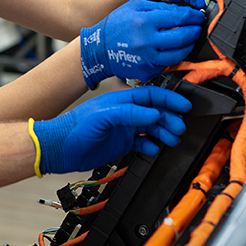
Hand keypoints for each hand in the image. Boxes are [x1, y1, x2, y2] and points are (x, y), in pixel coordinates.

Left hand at [32, 87, 191, 173]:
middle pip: (155, 112)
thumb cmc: (76, 127)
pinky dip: (152, 146)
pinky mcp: (122, 143)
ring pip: (152, 128)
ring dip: (164, 132)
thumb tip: (154, 113)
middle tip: (179, 127)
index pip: (151, 96)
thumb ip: (130, 114)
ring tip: (172, 139)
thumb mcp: (104, 116)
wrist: (62, 148)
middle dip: (170, 119)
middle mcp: (125, 113)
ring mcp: (124, 128)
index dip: (169, 100)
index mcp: (122, 100)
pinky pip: (143, 143)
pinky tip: (155, 149)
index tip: (183, 106)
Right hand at [80, 0, 204, 86]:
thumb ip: (159, 7)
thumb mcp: (134, 6)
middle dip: (195, 31)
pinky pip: (169, 64)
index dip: (194, 16)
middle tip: (197, 27)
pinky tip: (174, 49)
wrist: (99, 49)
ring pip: (180, 54)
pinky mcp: (147, 71)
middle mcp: (147, 41)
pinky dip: (175, 56)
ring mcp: (147, 59)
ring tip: (188, 38)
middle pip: (183, 37)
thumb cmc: (115, 25)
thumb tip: (182, 10)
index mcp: (144, 21)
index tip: (199, 15)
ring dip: (189, 45)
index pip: (179, 17)